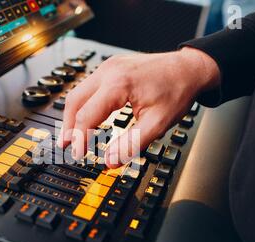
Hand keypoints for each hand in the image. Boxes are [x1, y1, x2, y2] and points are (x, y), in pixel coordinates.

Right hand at [57, 47, 219, 167]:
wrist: (189, 68)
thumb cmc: (177, 90)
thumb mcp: (157, 123)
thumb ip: (131, 144)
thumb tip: (110, 161)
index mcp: (118, 84)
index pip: (87, 115)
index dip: (79, 138)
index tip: (78, 154)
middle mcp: (108, 71)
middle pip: (74, 101)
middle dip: (69, 126)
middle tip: (65, 146)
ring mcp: (108, 67)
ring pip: (78, 92)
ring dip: (74, 115)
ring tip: (72, 136)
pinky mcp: (111, 67)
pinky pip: (88, 87)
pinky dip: (83, 104)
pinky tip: (86, 118)